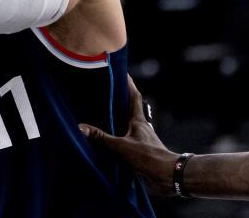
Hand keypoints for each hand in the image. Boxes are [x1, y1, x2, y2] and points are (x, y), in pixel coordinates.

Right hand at [80, 76, 176, 196]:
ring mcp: (142, 139)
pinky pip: (128, 140)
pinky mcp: (141, 151)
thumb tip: (82, 128)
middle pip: (131, 109)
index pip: (134, 96)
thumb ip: (102, 138)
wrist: (166, 175)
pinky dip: (119, 137)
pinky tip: (111, 142)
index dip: (128, 84)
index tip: (122, 72)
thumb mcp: (121, 146)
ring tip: (104, 115)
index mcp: (138, 120)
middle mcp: (141, 127)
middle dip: (121, 100)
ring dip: (119, 120)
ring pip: (128, 125)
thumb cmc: (148, 156)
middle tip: (108, 92)